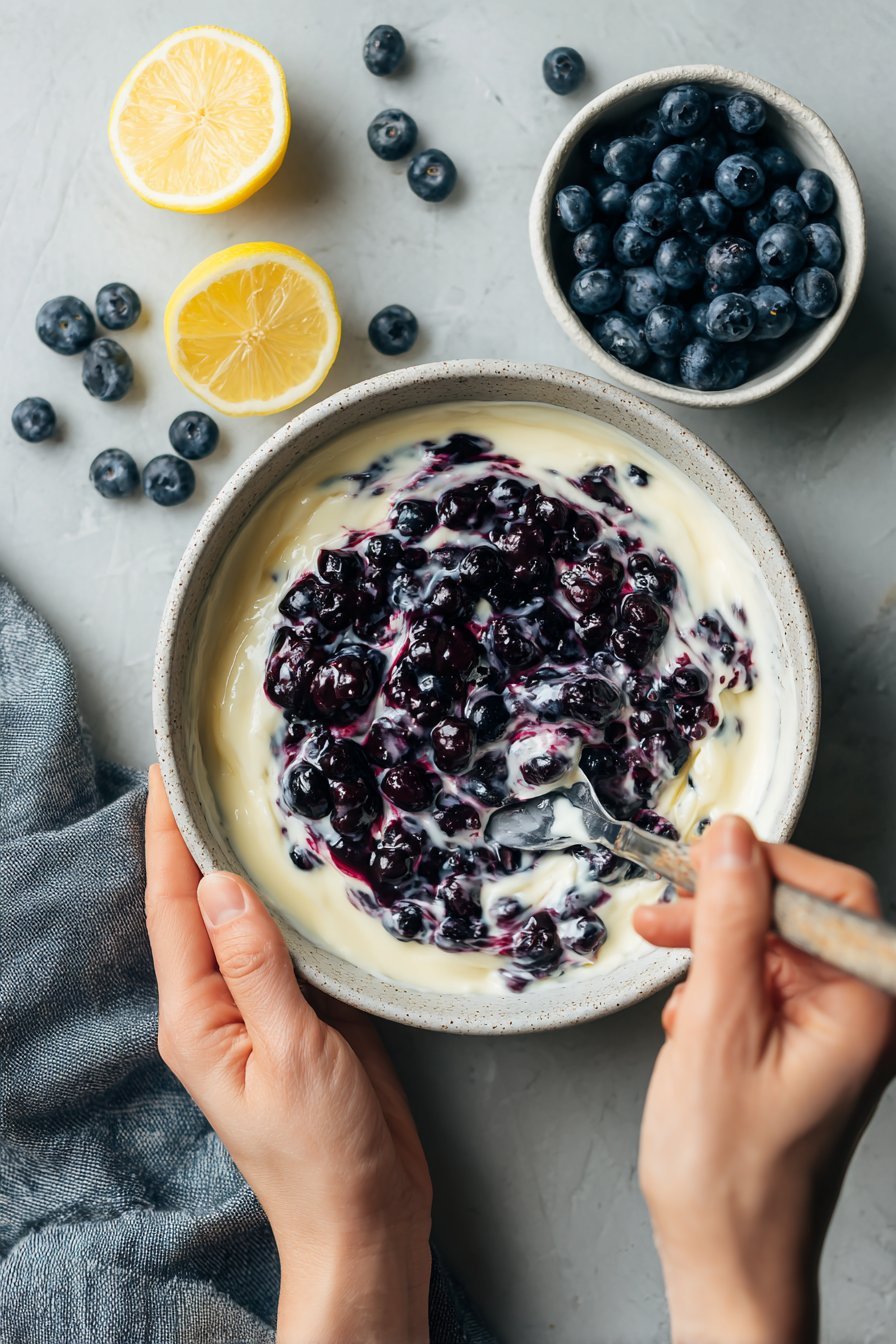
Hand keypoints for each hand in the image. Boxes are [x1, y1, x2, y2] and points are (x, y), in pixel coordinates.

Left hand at [144, 766, 431, 1343]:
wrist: (366, 1219)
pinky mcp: (307, 1013)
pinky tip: (310, 866)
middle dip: (200, 834)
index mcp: (196, 1015)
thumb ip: (258, 966)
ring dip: (248, 860)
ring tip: (258, 795)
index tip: (168, 771)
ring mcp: (263, 1006)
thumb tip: (220, 882)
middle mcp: (220, 1003)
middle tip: (214, 764)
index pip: (172, 905)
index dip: (166, 835)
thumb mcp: (292, 1053)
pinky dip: (293, 899)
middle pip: (202, 902)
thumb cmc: (322, 1154)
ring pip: (248, 917)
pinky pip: (291, 942)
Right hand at [633, 815, 894, 1343]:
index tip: (707, 859)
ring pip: (767, 955)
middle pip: (795, 919)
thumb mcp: (717, 1025)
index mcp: (864, 1006)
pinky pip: (757, 992)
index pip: (832, 894)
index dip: (768, 866)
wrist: (726, 1262)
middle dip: (724, 915)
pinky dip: (714, 998)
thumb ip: (728, 923)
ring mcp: (829, 1037)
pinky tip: (687, 1031)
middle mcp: (858, 1016)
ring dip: (712, 961)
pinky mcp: (799, 1054)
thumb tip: (733, 841)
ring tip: (674, 996)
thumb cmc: (731, 1173)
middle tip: (664, 919)